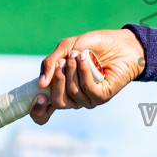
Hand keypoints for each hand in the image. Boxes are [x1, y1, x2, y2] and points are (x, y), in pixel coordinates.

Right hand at [28, 29, 146, 124]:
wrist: (120, 42)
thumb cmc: (92, 45)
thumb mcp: (66, 48)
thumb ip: (50, 63)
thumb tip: (40, 85)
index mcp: (61, 90)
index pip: (43, 113)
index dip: (36, 110)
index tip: (38, 96)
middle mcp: (74, 98)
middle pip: (57, 101)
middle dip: (58, 80)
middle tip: (63, 61)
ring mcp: (88, 99)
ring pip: (72, 93)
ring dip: (72, 70)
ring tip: (78, 53)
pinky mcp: (103, 96)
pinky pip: (88, 89)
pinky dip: (84, 71)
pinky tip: (86, 58)